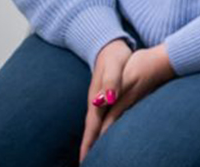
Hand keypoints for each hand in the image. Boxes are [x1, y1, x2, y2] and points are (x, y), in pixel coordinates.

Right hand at [80, 44, 174, 161]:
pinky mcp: (103, 97)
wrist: (109, 45)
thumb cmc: (114, 56)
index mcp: (96, 98)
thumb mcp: (114, 67)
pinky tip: (100, 136)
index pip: (92, 126)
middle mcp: (94, 102)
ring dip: (92, 140)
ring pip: (94, 125)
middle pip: (90, 129)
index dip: (88, 143)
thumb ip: (110, 84)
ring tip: (90, 156)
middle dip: (87, 147)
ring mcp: (97, 100)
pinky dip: (97, 130)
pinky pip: (99, 119)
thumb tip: (104, 101)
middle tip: (84, 165)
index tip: (84, 161)